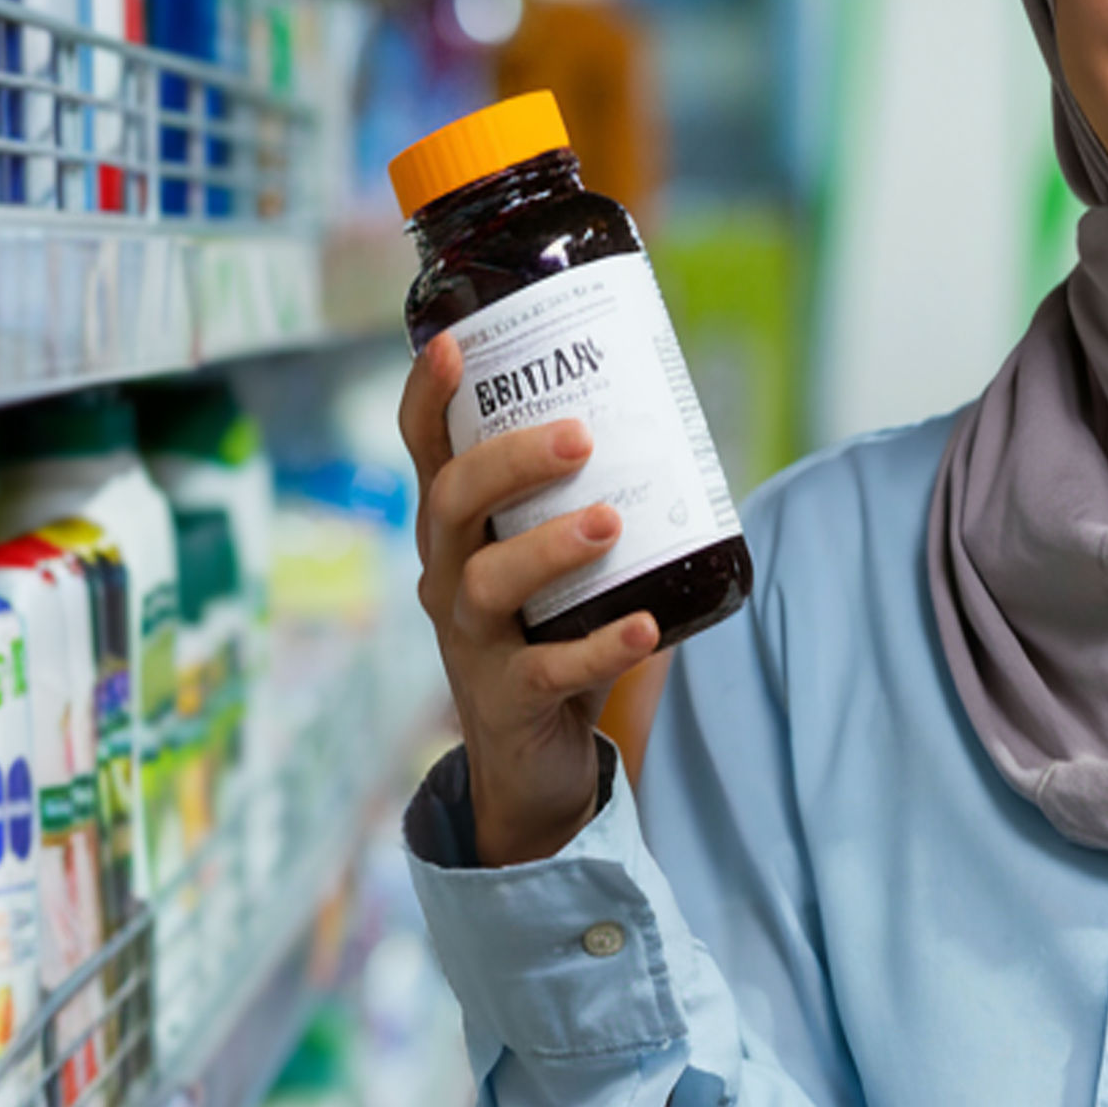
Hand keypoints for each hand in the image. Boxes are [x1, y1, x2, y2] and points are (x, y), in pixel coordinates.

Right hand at [399, 334, 663, 865]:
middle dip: (510, 462)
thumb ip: (590, 500)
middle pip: (451, 503)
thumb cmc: (550, 633)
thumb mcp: (554, 561)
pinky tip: (645, 628)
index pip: (426, 451)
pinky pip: (548, 669)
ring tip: (610, 521)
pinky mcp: (507, 697)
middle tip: (580, 437)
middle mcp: (448, 575)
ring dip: (551, 546)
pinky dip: (600, 647)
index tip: (459, 346)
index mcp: (457, 530)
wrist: (534, 760)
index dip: (429, 395)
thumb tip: (681, 420)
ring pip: (489, 581)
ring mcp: (470, 639)